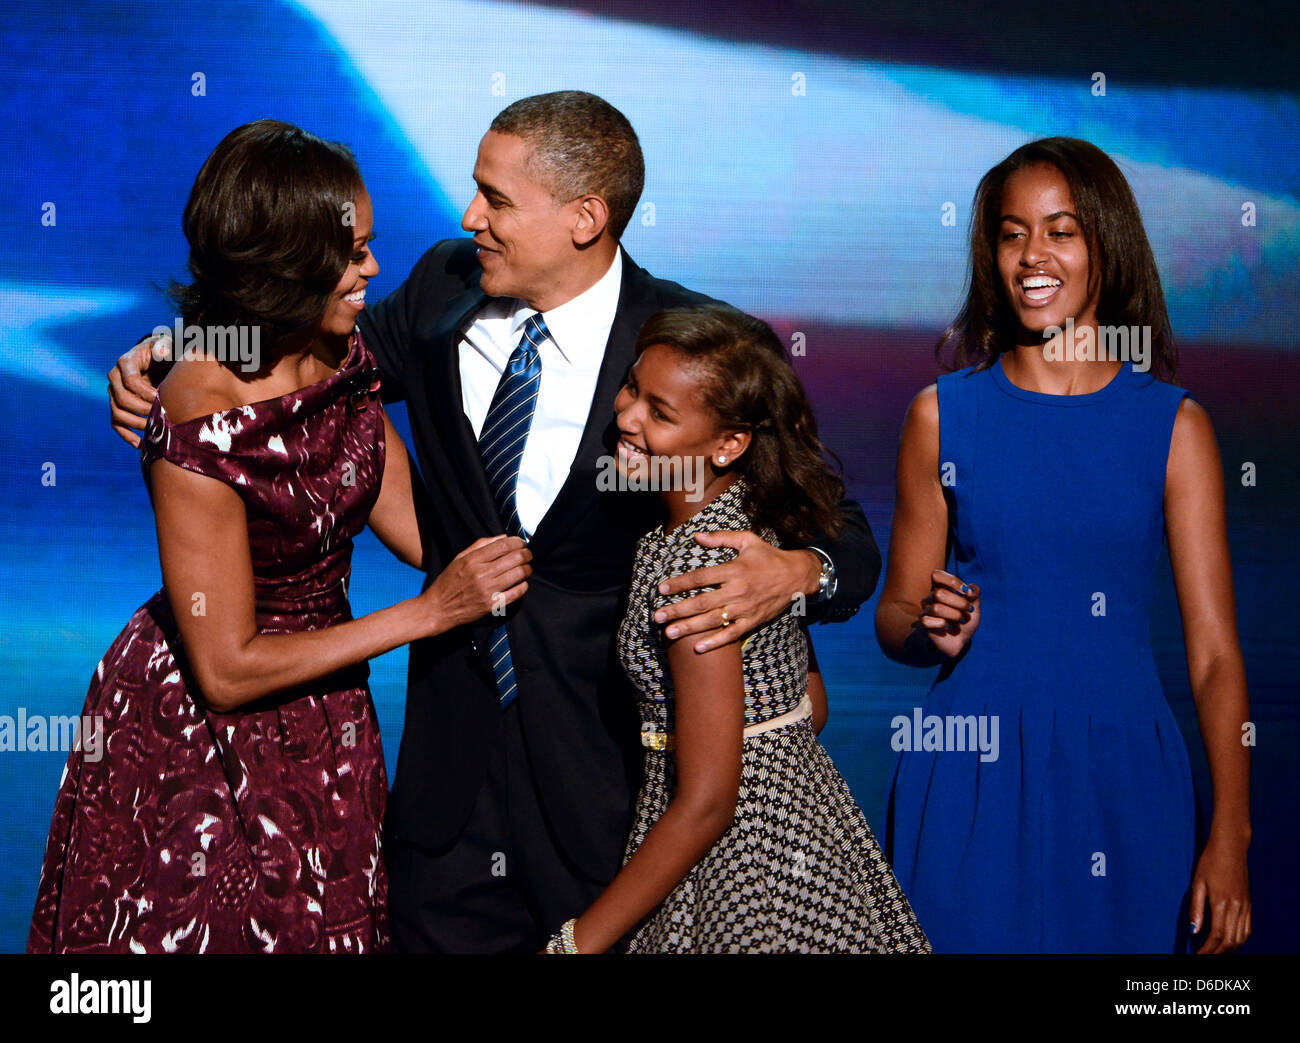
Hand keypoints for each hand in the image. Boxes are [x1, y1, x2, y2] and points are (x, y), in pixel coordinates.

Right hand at [110, 335, 166, 446]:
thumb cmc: (166, 351)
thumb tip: (162, 350)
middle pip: (123, 400)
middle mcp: (115, 377)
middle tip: (163, 418)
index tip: (163, 400)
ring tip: (155, 432)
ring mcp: (114, 393)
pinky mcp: (117, 405)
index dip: (146, 393)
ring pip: (117, 413)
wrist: (160, 358)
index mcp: (125, 362)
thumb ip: (165, 347)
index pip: (131, 382)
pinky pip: (116, 423)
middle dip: (143, 411)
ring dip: (136, 425)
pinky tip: (141, 445)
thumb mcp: (167, 345)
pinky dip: (127, 435)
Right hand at [419, 535, 530, 633]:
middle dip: (527, 554)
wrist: (439, 609)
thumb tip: (504, 537)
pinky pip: (517, 592)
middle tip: (528, 555)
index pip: (503, 545)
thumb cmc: (449, 582)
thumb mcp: (460, 558)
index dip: (518, 542)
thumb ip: (481, 545)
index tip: (521, 543)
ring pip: (519, 574)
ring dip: (527, 569)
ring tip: (526, 568)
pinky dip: (523, 586)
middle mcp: (481, 574)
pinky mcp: (492, 605)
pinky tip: (521, 583)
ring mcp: (488, 590)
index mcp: (473, 560)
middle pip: (515, 558)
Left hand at [653, 532, 818, 652]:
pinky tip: (698, 648)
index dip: (680, 583)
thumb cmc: (770, 557)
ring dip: (690, 628)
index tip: (662, 589)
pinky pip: (731, 634)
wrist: (798, 577)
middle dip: (678, 610)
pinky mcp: (752, 621)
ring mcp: (745, 609)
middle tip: (658, 616)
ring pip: (712, 621)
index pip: (701, 577)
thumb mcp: (748, 540)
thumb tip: (697, 536)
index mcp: (735, 570)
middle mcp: (738, 591)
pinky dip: (715, 642)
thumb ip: (722, 538)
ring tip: (669, 633)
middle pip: (702, 602)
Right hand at [918, 569, 979, 657]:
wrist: (960, 641)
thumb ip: (974, 594)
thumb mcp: (974, 607)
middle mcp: (931, 597)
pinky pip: (929, 621)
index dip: (952, 581)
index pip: (937, 575)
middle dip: (959, 603)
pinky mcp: (924, 624)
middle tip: (969, 610)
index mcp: (942, 589)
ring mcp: (926, 610)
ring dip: (954, 615)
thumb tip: (970, 589)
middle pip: (939, 593)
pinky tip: (946, 628)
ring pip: (936, 608)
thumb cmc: (965, 621)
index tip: (965, 591)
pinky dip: (943, 625)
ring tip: (960, 620)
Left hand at [1190, 837, 1250, 952]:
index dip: (1207, 950)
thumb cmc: (1210, 862)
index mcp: (1222, 903)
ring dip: (1229, 949)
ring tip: (1215, 952)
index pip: (1216, 936)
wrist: (1231, 847)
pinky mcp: (1249, 904)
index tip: (1197, 955)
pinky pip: (1248, 929)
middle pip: (1230, 941)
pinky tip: (1230, 941)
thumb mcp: (1197, 883)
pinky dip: (1240, 940)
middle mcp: (1237, 908)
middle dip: (1217, 953)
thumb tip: (1193, 931)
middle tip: (1204, 956)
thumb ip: (1196, 908)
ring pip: (1241, 938)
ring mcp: (1245, 906)